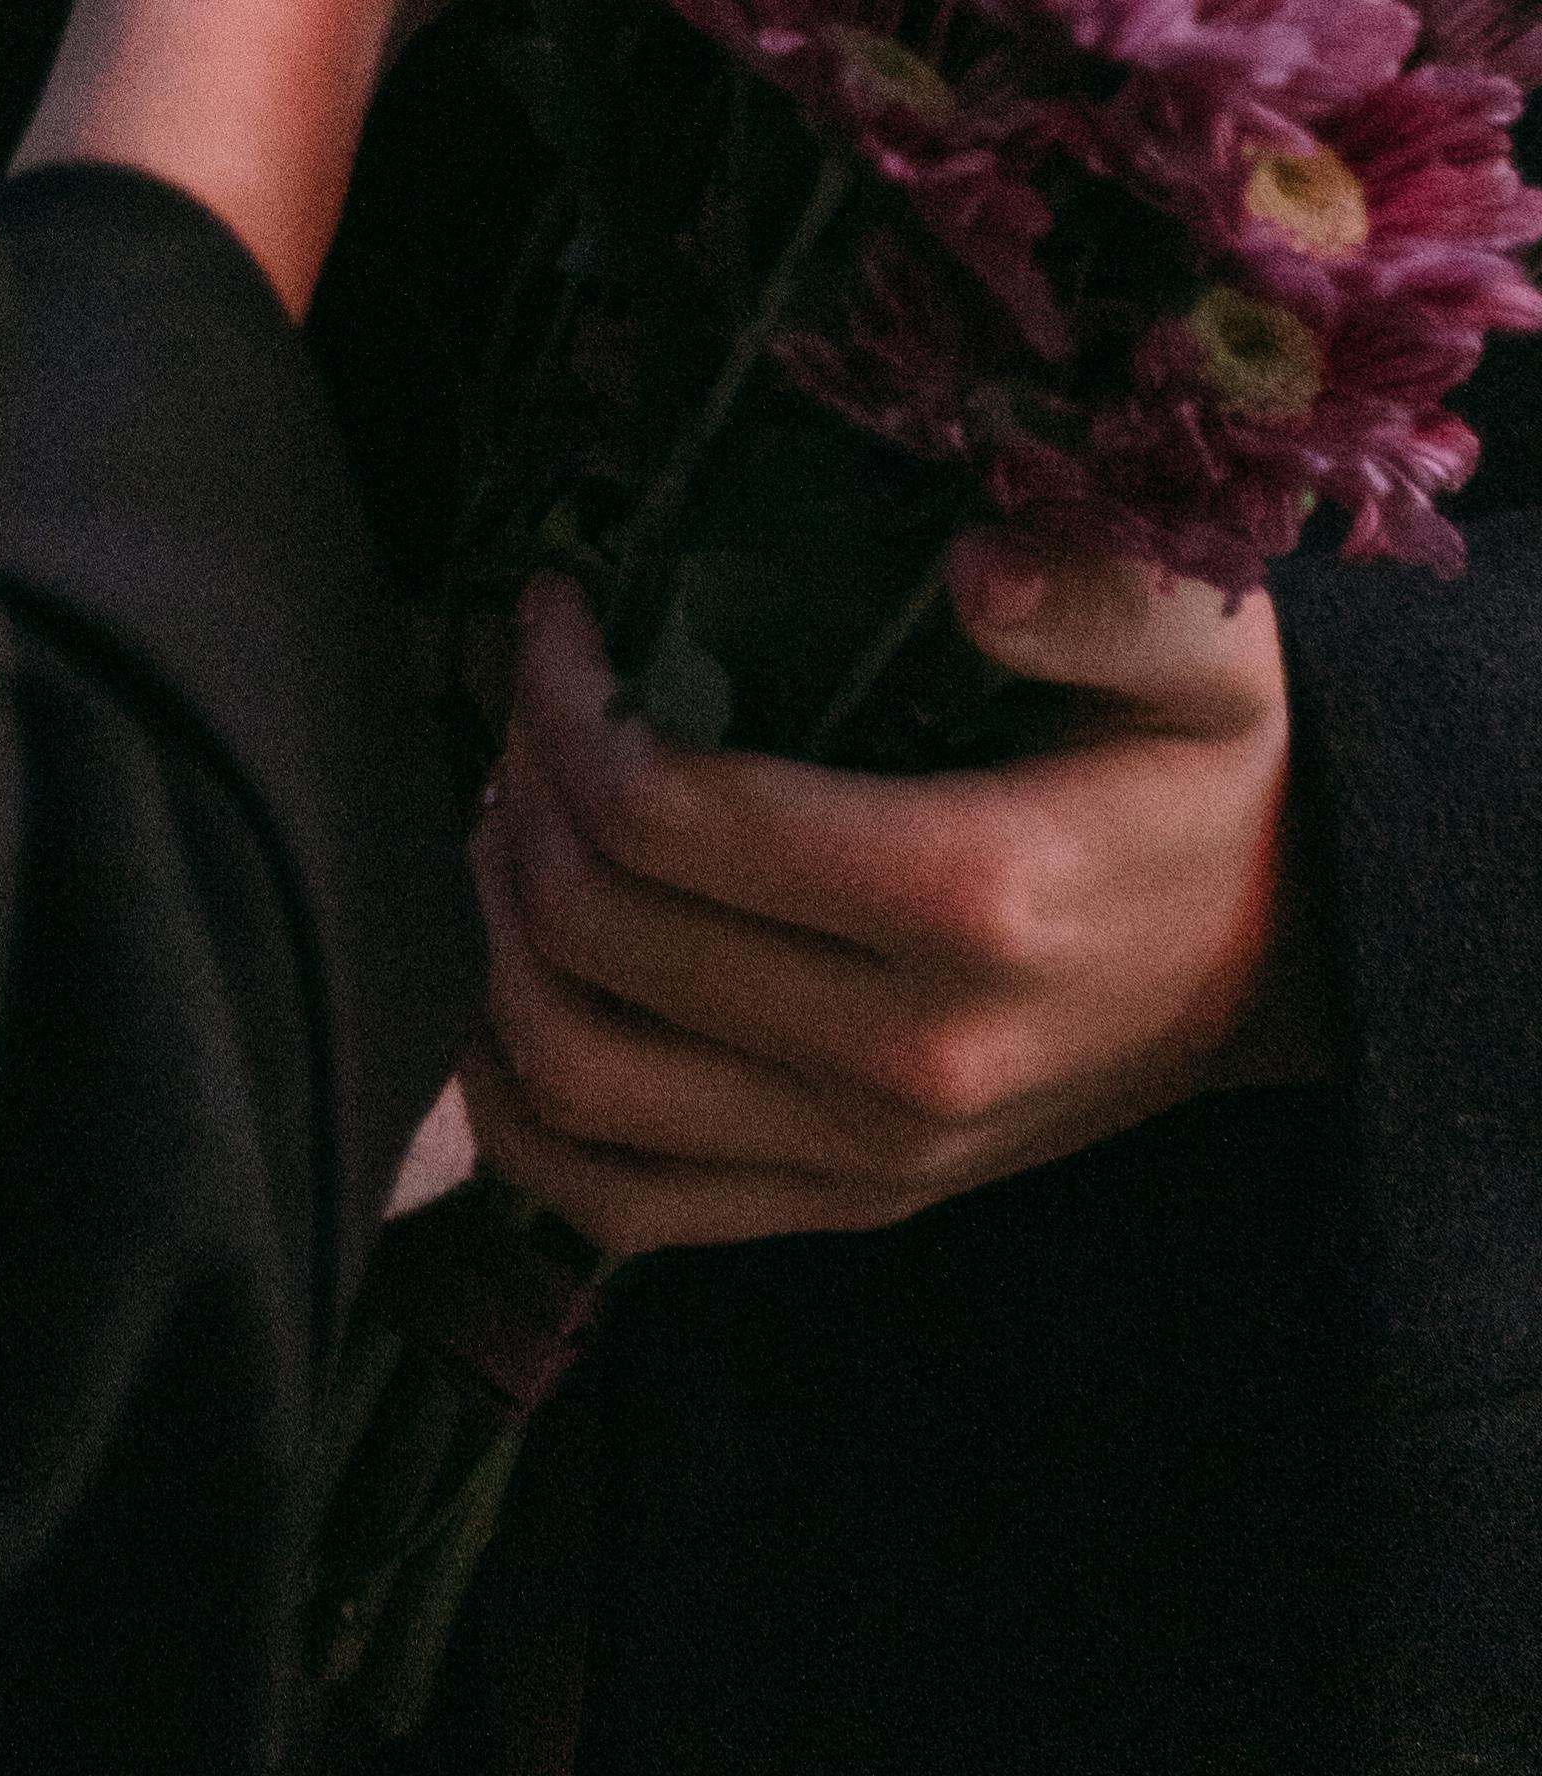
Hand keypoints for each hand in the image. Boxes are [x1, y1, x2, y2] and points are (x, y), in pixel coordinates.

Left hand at [466, 552, 1322, 1254]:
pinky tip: (513, 981)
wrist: (1280, 958)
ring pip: (573, 1070)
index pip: (671, 814)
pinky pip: (617, 1201)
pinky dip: (518, 1109)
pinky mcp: (847, 1204)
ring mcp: (868, 1153)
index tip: (560, 610)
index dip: (566, 700)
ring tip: (513, 813)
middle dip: (521, 783)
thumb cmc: (1210, 778)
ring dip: (494, 928)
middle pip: (596, 926)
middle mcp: (906, 1052)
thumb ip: (1104, 596)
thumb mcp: (1205, 658)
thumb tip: (971, 571)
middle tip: (532, 695)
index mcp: (975, 899)